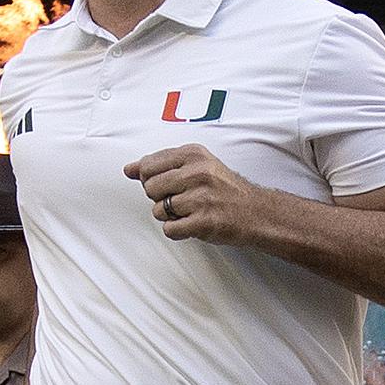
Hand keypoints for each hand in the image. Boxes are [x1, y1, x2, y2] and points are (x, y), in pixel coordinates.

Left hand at [124, 145, 278, 247]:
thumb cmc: (223, 188)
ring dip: (170, 216)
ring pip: (158, 210)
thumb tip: (128, 169)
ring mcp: (201, 197)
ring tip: (190, 211)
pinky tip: (192, 223)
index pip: (147, 166)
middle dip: (160, 198)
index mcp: (193, 154)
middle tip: (182, 199)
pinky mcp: (204, 221)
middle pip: (149, 188)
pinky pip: (169, 229)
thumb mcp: (195, 165)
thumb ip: (160, 165)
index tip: (169, 184)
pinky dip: (178, 231)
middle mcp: (197, 172)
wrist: (256, 211)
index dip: (152, 179)